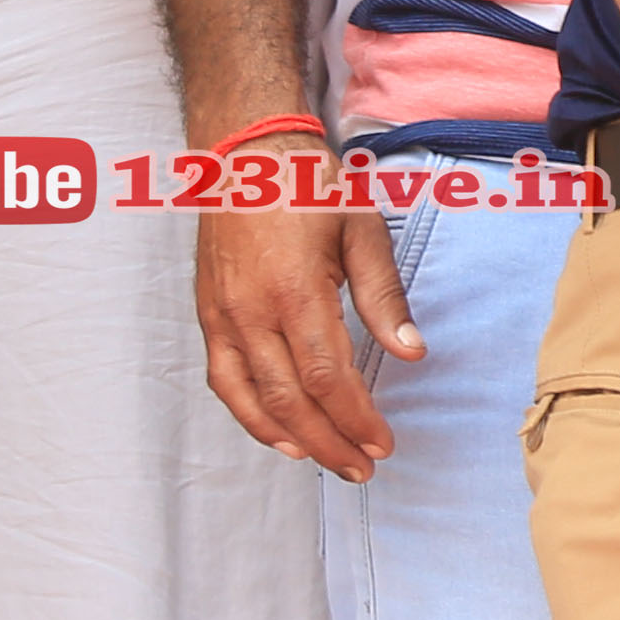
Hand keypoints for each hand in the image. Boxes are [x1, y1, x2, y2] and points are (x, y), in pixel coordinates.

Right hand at [195, 184, 407, 479]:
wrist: (246, 153)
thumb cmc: (309, 185)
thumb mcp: (362, 231)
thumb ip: (384, 297)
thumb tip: (412, 353)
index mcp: (295, 289)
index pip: (327, 376)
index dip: (356, 418)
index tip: (383, 442)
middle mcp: (251, 310)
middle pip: (290, 398)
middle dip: (330, 441)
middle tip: (363, 466)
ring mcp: (223, 315)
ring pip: (252, 398)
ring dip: (292, 439)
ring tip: (329, 460)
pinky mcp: (208, 314)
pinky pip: (224, 380)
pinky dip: (249, 415)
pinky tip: (279, 434)